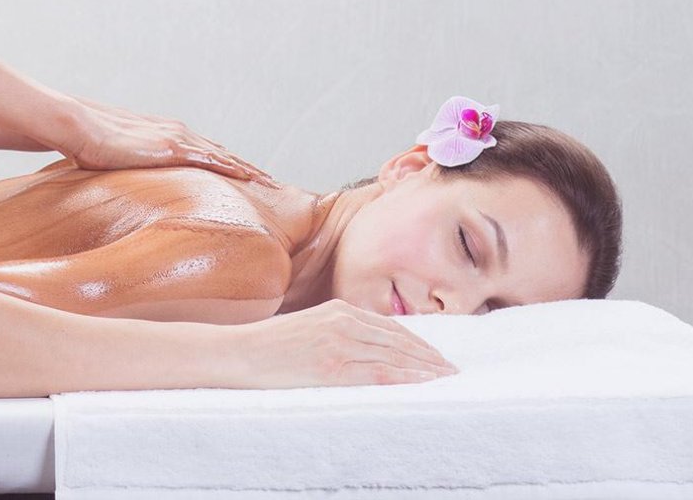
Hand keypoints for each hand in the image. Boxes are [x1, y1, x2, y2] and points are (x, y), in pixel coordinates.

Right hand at [61, 97, 279, 186]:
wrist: (78, 127)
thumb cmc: (89, 144)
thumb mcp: (116, 160)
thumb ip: (129, 171)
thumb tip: (125, 191)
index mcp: (167, 134)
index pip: (206, 151)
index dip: (228, 163)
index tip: (247, 177)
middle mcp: (179, 132)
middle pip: (223, 152)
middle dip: (248, 168)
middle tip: (272, 185)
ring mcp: (178, 138)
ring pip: (225, 155)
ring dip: (250, 169)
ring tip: (272, 185)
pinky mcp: (173, 148)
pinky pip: (213, 160)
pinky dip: (235, 168)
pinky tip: (252, 179)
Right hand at [223, 298, 459, 388]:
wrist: (239, 352)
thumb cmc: (270, 345)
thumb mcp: (309, 327)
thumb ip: (338, 331)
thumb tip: (366, 348)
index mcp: (339, 310)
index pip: (391, 328)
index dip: (419, 343)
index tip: (437, 357)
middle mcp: (343, 321)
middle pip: (398, 341)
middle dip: (429, 357)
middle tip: (452, 371)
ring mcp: (339, 343)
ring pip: (394, 357)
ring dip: (424, 369)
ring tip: (445, 379)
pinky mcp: (332, 366)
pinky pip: (378, 373)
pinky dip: (404, 378)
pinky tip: (422, 383)